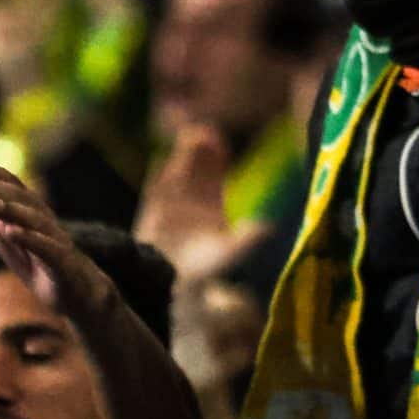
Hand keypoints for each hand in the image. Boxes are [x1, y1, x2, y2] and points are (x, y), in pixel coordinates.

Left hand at [0, 143, 119, 327]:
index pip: (14, 187)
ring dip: (13, 212)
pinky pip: (49, 251)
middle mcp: (47, 223)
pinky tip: (11, 233)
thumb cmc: (40, 260)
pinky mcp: (64, 267)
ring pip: (36, 223)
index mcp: (32, 214)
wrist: (82, 294)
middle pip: (23, 201)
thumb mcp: (8, 232)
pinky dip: (31, 240)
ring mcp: (58, 244)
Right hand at [135, 126, 266, 284]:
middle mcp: (190, 201)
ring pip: (174, 174)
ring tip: (185, 139)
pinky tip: (160, 162)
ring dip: (179, 158)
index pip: (213, 174)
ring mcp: (169, 205)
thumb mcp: (227, 253)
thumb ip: (245, 240)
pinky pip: (154, 191)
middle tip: (202, 132)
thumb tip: (268, 227)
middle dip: (197, 149)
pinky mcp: (150, 214)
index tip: (217, 139)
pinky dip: (157, 178)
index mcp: (211, 205)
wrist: (174, 287)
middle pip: (193, 167)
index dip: (215, 156)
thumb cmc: (205, 272)